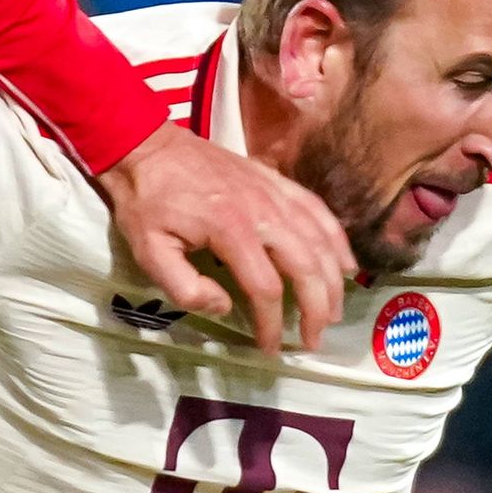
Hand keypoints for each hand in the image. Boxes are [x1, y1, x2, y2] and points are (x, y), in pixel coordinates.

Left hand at [93, 122, 351, 356]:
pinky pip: (318, 210)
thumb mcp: (149, 251)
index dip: (272, 324)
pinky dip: (337, 239)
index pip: (265, 288)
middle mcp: (263, 210)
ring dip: (332, 280)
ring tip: (334, 311)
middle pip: (306, 266)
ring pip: (319, 240)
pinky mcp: (275, 180)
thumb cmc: (146, 201)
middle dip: (315, 308)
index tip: (270, 348)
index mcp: (231, 230)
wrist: (146, 144)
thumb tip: (224, 307)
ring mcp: (273, 192)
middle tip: (314, 339)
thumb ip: (184, 288)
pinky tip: (345, 263)